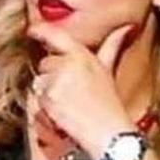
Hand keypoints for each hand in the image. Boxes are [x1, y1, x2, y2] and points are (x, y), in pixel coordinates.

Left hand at [27, 22, 138, 159]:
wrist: (107, 132)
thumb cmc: (109, 105)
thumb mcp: (108, 71)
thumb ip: (112, 46)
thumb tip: (126, 28)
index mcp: (83, 54)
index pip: (56, 35)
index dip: (41, 31)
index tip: (32, 31)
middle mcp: (69, 63)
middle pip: (45, 63)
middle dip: (52, 76)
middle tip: (71, 92)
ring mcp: (57, 79)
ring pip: (39, 81)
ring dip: (48, 92)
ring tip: (68, 104)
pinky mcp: (49, 96)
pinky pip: (36, 98)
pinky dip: (45, 106)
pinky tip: (61, 112)